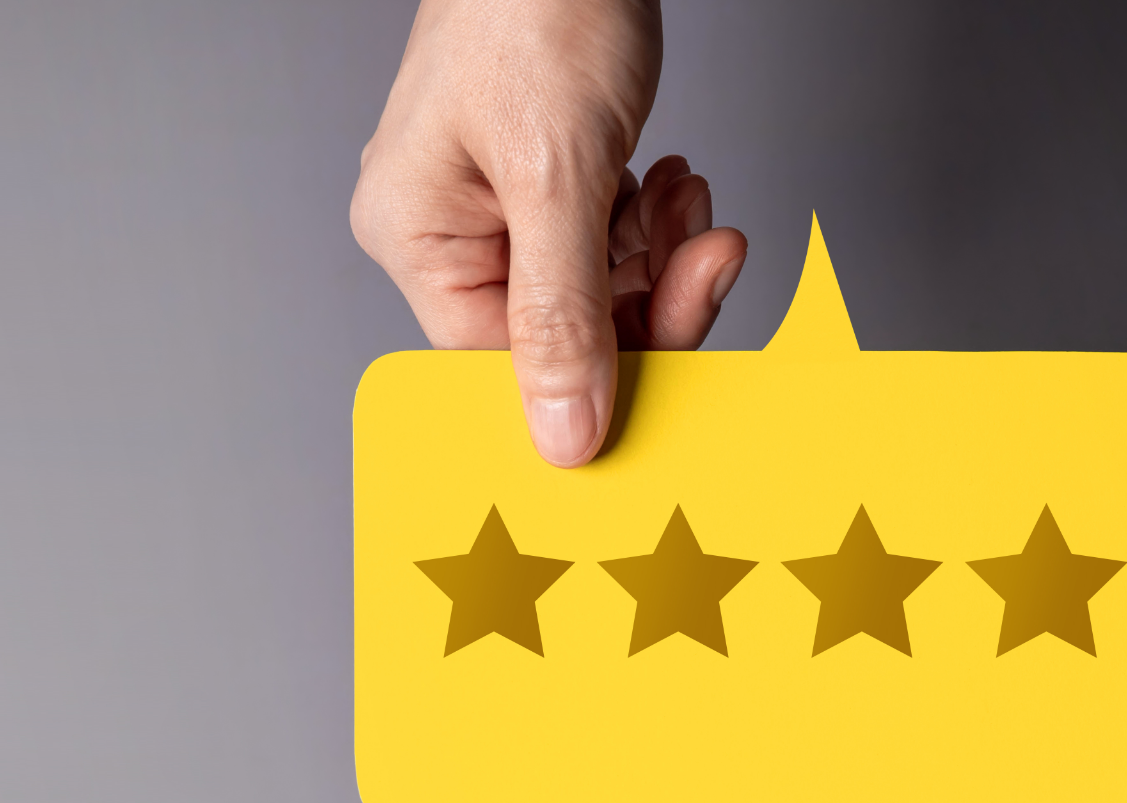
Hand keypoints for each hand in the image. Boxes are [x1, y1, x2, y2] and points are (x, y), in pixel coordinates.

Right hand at [352, 0, 747, 466]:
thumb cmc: (536, 5)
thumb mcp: (557, 173)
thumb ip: (564, 313)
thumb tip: (564, 435)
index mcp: (415, 237)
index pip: (502, 363)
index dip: (596, 374)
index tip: (680, 354)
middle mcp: (448, 230)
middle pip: (557, 331)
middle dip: (649, 300)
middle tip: (710, 255)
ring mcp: (498, 203)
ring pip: (595, 290)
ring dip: (660, 258)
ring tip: (691, 202)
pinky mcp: (547, 178)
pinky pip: (607, 243)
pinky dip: (653, 224)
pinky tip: (674, 186)